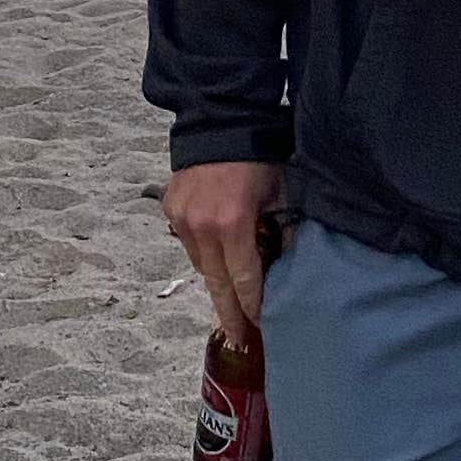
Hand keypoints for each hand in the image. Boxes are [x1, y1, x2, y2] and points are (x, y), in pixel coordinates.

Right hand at [163, 156, 293, 339]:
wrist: (219, 122)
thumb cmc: (258, 158)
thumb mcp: (281, 194)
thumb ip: (284, 231)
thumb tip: (291, 268)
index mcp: (234, 224)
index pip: (244, 279)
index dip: (252, 306)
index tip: (259, 326)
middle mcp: (203, 227)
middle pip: (217, 284)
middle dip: (229, 313)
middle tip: (238, 338)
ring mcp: (182, 220)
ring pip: (202, 265)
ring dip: (218, 280)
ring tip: (232, 299)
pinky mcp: (170, 210)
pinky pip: (189, 244)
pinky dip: (205, 252)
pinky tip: (219, 255)